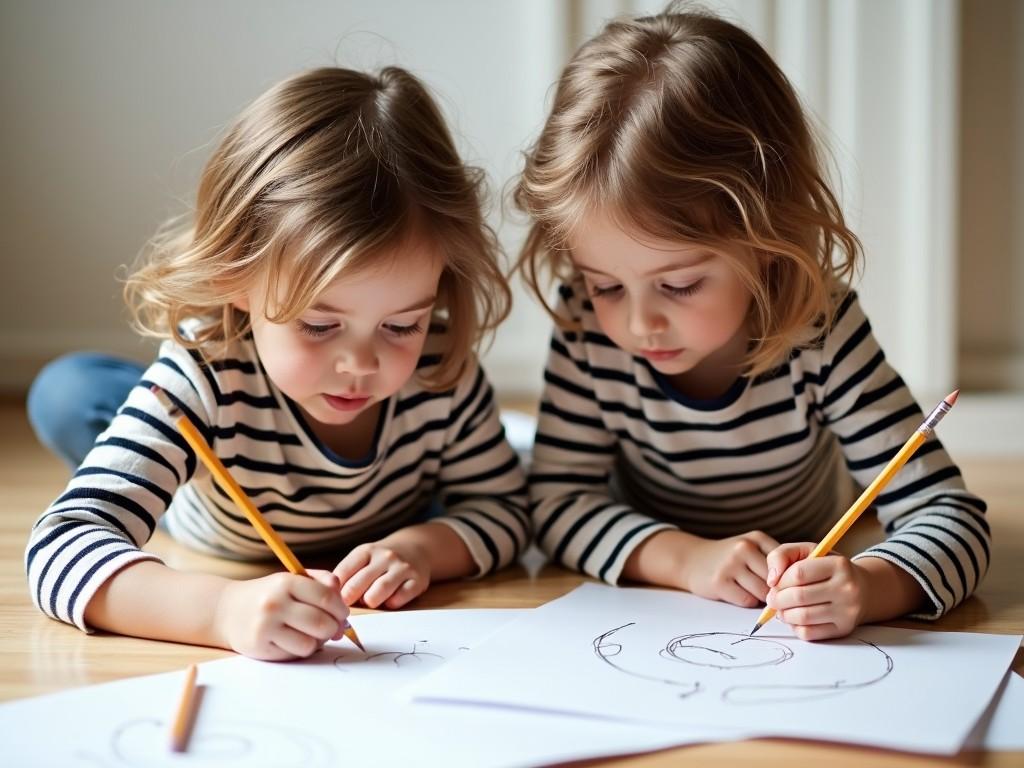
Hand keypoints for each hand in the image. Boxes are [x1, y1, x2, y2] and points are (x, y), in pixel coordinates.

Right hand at [214, 570, 348, 660]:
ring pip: (310, 644)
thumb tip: (342, 600)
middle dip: (333, 628)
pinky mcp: (260, 647)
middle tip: (331, 628)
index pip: (327, 598)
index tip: (342, 614)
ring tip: (310, 633)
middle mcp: (275, 604)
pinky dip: (300, 649)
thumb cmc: (269, 594)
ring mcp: (266, 627)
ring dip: (317, 642)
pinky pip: (295, 654)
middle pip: (322, 624)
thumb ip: (322, 582)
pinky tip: (293, 640)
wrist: (227, 611)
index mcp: (286, 582)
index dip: (341, 609)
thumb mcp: (292, 579)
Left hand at [334, 537, 430, 609]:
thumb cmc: (381, 560)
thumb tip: (329, 596)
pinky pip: (399, 599)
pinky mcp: (417, 581)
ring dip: (370, 602)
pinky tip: (389, 600)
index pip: (343, 572)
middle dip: (348, 600)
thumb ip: (347, 574)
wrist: (417, 549)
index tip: (334, 598)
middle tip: (347, 606)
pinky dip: (390, 604)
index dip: (335, 590)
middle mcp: (385, 557)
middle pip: (357, 584)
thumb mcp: (363, 558)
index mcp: (366, 551)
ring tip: (369, 601)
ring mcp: (402, 568)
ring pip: (378, 592)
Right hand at [678, 530, 779, 607]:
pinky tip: (738, 593)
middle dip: (774, 590)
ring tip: (751, 591)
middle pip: (776, 580)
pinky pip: (747, 601)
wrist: (692, 559)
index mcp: (757, 538)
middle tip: (767, 591)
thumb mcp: (752, 547)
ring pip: (763, 593)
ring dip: (761, 598)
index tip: (784, 583)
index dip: (789, 577)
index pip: (788, 562)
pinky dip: (746, 602)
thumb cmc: (730, 558)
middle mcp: (744, 547)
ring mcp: (730, 564)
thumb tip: (800, 584)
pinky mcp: (719, 582)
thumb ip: (776, 560)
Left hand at [765, 543, 867, 640]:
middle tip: (772, 599)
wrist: (862, 589)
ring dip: (784, 614)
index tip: (774, 583)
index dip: (780, 580)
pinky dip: (794, 627)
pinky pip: (809, 633)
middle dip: (777, 599)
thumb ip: (782, 555)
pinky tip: (795, 619)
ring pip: (802, 617)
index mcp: (839, 565)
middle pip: (799, 597)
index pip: (798, 573)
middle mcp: (847, 588)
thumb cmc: (826, 568)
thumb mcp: (806, 551)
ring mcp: (847, 611)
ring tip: (782, 608)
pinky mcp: (843, 629)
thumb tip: (771, 580)